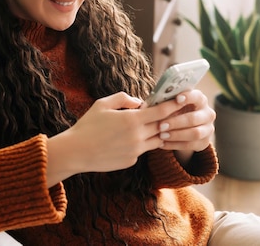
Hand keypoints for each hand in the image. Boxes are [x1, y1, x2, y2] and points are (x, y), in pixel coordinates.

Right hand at [46, 92, 185, 186]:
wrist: (76, 152)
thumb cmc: (87, 125)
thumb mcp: (102, 104)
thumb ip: (123, 99)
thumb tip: (139, 102)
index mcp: (132, 120)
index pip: (161, 112)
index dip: (173, 104)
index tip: (182, 98)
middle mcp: (138, 136)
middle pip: (162, 126)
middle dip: (168, 118)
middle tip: (173, 111)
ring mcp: (136, 151)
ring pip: (156, 140)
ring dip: (157, 132)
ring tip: (155, 125)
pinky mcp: (131, 161)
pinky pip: (143, 149)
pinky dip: (142, 143)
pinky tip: (131, 139)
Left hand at [156, 89, 214, 154]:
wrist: (183, 127)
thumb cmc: (173, 111)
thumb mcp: (169, 105)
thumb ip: (161, 104)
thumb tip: (143, 106)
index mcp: (200, 100)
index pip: (197, 97)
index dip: (188, 98)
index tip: (176, 99)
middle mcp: (207, 113)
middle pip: (194, 118)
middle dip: (176, 122)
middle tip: (160, 125)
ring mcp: (208, 129)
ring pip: (194, 133)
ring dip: (176, 135)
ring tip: (161, 135)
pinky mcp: (205, 142)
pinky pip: (191, 145)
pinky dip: (175, 145)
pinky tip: (162, 144)